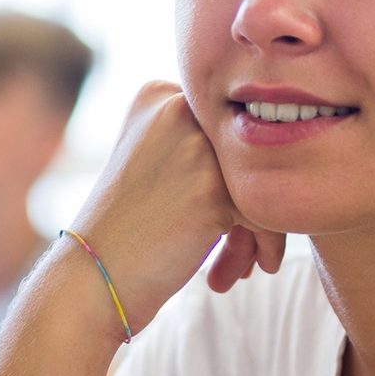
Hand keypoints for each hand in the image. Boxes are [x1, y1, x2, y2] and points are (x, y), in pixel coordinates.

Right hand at [67, 81, 286, 332]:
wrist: (92, 281)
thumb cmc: (125, 232)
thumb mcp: (151, 161)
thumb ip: (197, 138)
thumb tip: (282, 129)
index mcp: (157, 94)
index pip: (228, 122)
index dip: (235, 171)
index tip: (231, 219)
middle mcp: (176, 108)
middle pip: (247, 150)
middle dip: (252, 201)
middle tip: (244, 246)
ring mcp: (195, 146)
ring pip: (262, 179)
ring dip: (262, 226)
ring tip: (248, 261)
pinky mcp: (213, 189)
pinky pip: (268, 211)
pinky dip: (267, 243)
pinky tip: (258, 267)